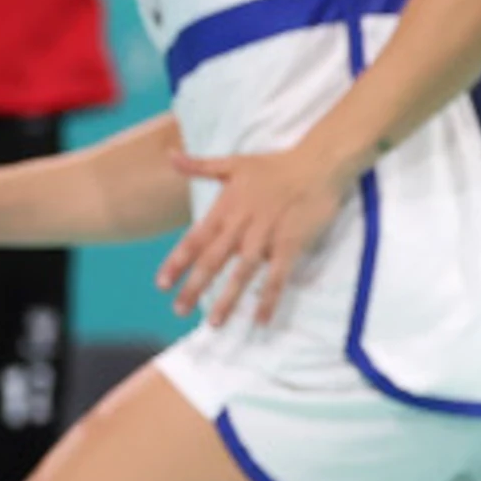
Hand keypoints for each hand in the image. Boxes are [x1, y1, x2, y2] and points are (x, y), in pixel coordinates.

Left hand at [159, 142, 359, 326]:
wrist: (319, 164)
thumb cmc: (276, 165)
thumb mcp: (234, 163)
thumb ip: (200, 166)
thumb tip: (170, 157)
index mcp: (226, 207)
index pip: (195, 238)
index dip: (177, 262)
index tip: (162, 284)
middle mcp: (242, 224)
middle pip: (213, 260)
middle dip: (194, 287)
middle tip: (179, 310)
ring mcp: (267, 235)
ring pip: (242, 272)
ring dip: (228, 298)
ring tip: (215, 323)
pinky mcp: (291, 244)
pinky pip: (277, 276)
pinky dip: (269, 298)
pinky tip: (261, 319)